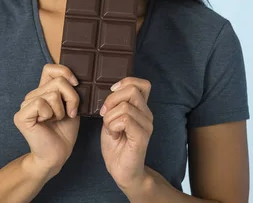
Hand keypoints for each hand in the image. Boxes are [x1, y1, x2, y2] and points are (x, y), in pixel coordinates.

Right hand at [14, 64, 80, 178]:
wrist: (57, 154)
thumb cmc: (65, 131)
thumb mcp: (72, 105)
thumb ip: (69, 89)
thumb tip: (73, 77)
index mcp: (43, 91)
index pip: (50, 68)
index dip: (65, 72)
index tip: (76, 84)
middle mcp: (32, 95)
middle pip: (58, 81)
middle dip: (71, 98)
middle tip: (69, 113)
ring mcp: (25, 104)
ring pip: (52, 93)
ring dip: (61, 110)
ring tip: (56, 120)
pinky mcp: (21, 115)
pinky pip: (41, 103)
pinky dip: (49, 114)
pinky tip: (46, 123)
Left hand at [100, 77, 152, 191]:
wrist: (122, 171)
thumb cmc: (116, 146)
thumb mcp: (112, 119)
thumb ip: (115, 105)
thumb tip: (111, 91)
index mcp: (141, 108)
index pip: (142, 84)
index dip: (125, 82)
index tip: (111, 92)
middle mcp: (147, 114)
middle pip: (131, 90)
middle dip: (111, 100)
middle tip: (105, 114)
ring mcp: (146, 125)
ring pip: (124, 107)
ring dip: (109, 118)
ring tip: (110, 130)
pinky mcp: (142, 136)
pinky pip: (125, 120)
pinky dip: (113, 126)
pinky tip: (114, 135)